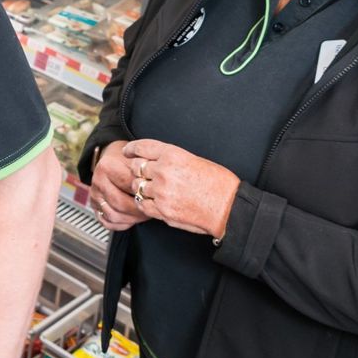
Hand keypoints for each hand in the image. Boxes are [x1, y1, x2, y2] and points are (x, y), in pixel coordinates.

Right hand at [86, 140, 150, 232]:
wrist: (115, 158)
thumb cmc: (129, 159)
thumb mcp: (139, 156)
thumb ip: (146, 167)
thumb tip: (160, 182)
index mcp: (107, 167)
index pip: (128, 185)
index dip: (144, 192)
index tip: (156, 196)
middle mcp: (98, 181)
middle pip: (120, 203)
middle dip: (139, 210)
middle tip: (152, 209)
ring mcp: (95, 195)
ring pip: (114, 215)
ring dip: (132, 218)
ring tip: (144, 213)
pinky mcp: (95, 207)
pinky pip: (108, 222)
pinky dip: (122, 224)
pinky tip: (133, 218)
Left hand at [123, 138, 238, 238]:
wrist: (229, 208)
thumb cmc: (219, 184)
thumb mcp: (195, 160)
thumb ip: (172, 160)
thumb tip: (156, 161)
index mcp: (173, 155)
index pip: (142, 147)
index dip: (131, 149)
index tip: (128, 151)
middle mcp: (164, 171)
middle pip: (136, 167)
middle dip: (138, 170)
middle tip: (143, 174)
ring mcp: (161, 192)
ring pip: (137, 186)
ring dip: (141, 186)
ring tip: (150, 189)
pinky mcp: (162, 211)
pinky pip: (142, 204)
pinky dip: (144, 202)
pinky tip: (151, 202)